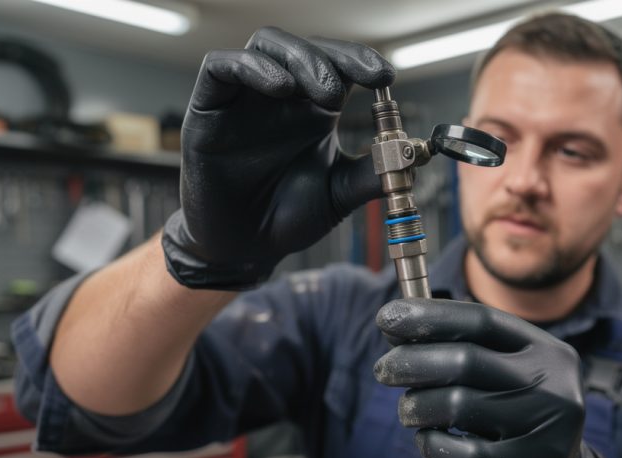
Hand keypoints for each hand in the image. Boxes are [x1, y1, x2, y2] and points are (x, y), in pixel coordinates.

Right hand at [162, 27, 393, 289]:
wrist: (245, 249)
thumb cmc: (286, 217)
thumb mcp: (338, 195)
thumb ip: (371, 173)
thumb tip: (412, 158)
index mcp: (314, 109)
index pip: (338, 64)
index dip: (361, 60)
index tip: (385, 77)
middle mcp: (281, 96)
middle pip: (306, 47)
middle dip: (337, 57)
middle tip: (361, 82)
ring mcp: (245, 98)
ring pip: (267, 45)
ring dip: (301, 58)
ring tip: (326, 93)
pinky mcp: (210, 107)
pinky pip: (221, 67)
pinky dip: (251, 67)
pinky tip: (280, 87)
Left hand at [374, 298, 613, 457]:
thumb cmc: (507, 416)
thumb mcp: (495, 376)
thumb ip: (456, 349)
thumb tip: (395, 326)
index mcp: (545, 350)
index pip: (482, 320)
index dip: (430, 316)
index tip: (387, 317)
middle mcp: (554, 385)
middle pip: (467, 360)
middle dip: (412, 361)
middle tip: (383, 369)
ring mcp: (546, 430)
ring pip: (458, 406)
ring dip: (417, 406)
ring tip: (408, 411)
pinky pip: (464, 456)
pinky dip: (432, 445)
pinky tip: (428, 440)